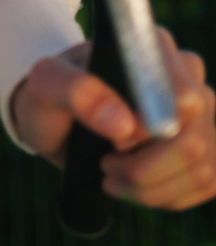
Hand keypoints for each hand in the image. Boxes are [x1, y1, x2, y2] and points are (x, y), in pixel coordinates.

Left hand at [11, 29, 215, 210]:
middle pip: (194, 140)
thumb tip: (125, 126)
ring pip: (202, 168)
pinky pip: (207, 184)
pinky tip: (137, 186)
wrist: (61, 116)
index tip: (117, 142)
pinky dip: (169, 196)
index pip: (183, 98)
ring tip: (113, 176)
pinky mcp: (208, 145)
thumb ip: (77, 92)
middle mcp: (187, 75)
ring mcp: (204, 111)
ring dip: (153, 188)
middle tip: (106, 166)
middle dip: (145, 169)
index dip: (152, 132)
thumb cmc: (53, 93)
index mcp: (152, 48)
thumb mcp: (46, 84)